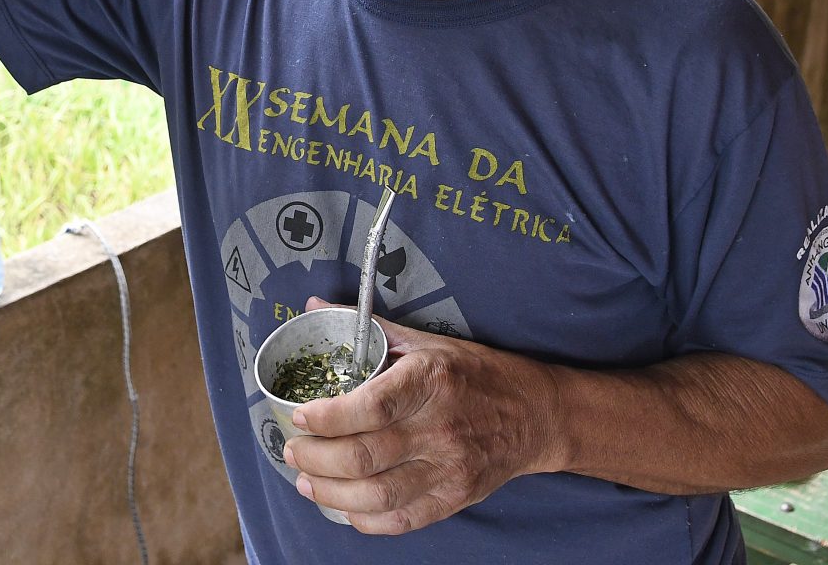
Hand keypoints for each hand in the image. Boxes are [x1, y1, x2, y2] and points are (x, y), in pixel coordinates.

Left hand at [281, 297, 558, 534]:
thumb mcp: (427, 342)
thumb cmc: (475, 373)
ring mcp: (449, 468)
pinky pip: (401, 520)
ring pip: (377, 494)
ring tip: (306, 482)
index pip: (370, 406)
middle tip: (293, 449)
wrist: (535, 414)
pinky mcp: (455, 498)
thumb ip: (368, 328)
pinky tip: (345, 506)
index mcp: (431, 381)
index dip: (328, 416)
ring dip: (330, 493)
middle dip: (316, 458)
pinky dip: (365, 519)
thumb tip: (312, 307)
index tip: (301, 415)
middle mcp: (440, 427)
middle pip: (364, 456)